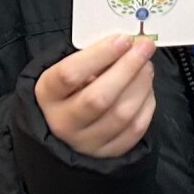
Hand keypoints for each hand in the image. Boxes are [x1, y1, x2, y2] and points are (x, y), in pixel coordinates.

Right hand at [34, 34, 155, 159]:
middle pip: (99, 97)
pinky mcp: (107, 154)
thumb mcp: (67, 68)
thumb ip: (92, 57)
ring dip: (141, 85)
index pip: (70, 74)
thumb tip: (127, 45)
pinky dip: (146, 105)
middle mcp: (63, 122)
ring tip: (146, 66)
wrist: (62, 127)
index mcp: (47, 95)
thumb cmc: (69, 89)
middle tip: (145, 47)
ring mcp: (85, 142)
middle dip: (128, 68)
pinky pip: (135, 129)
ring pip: (121, 115)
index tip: (123, 39)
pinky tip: (145, 89)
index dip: (100, 54)